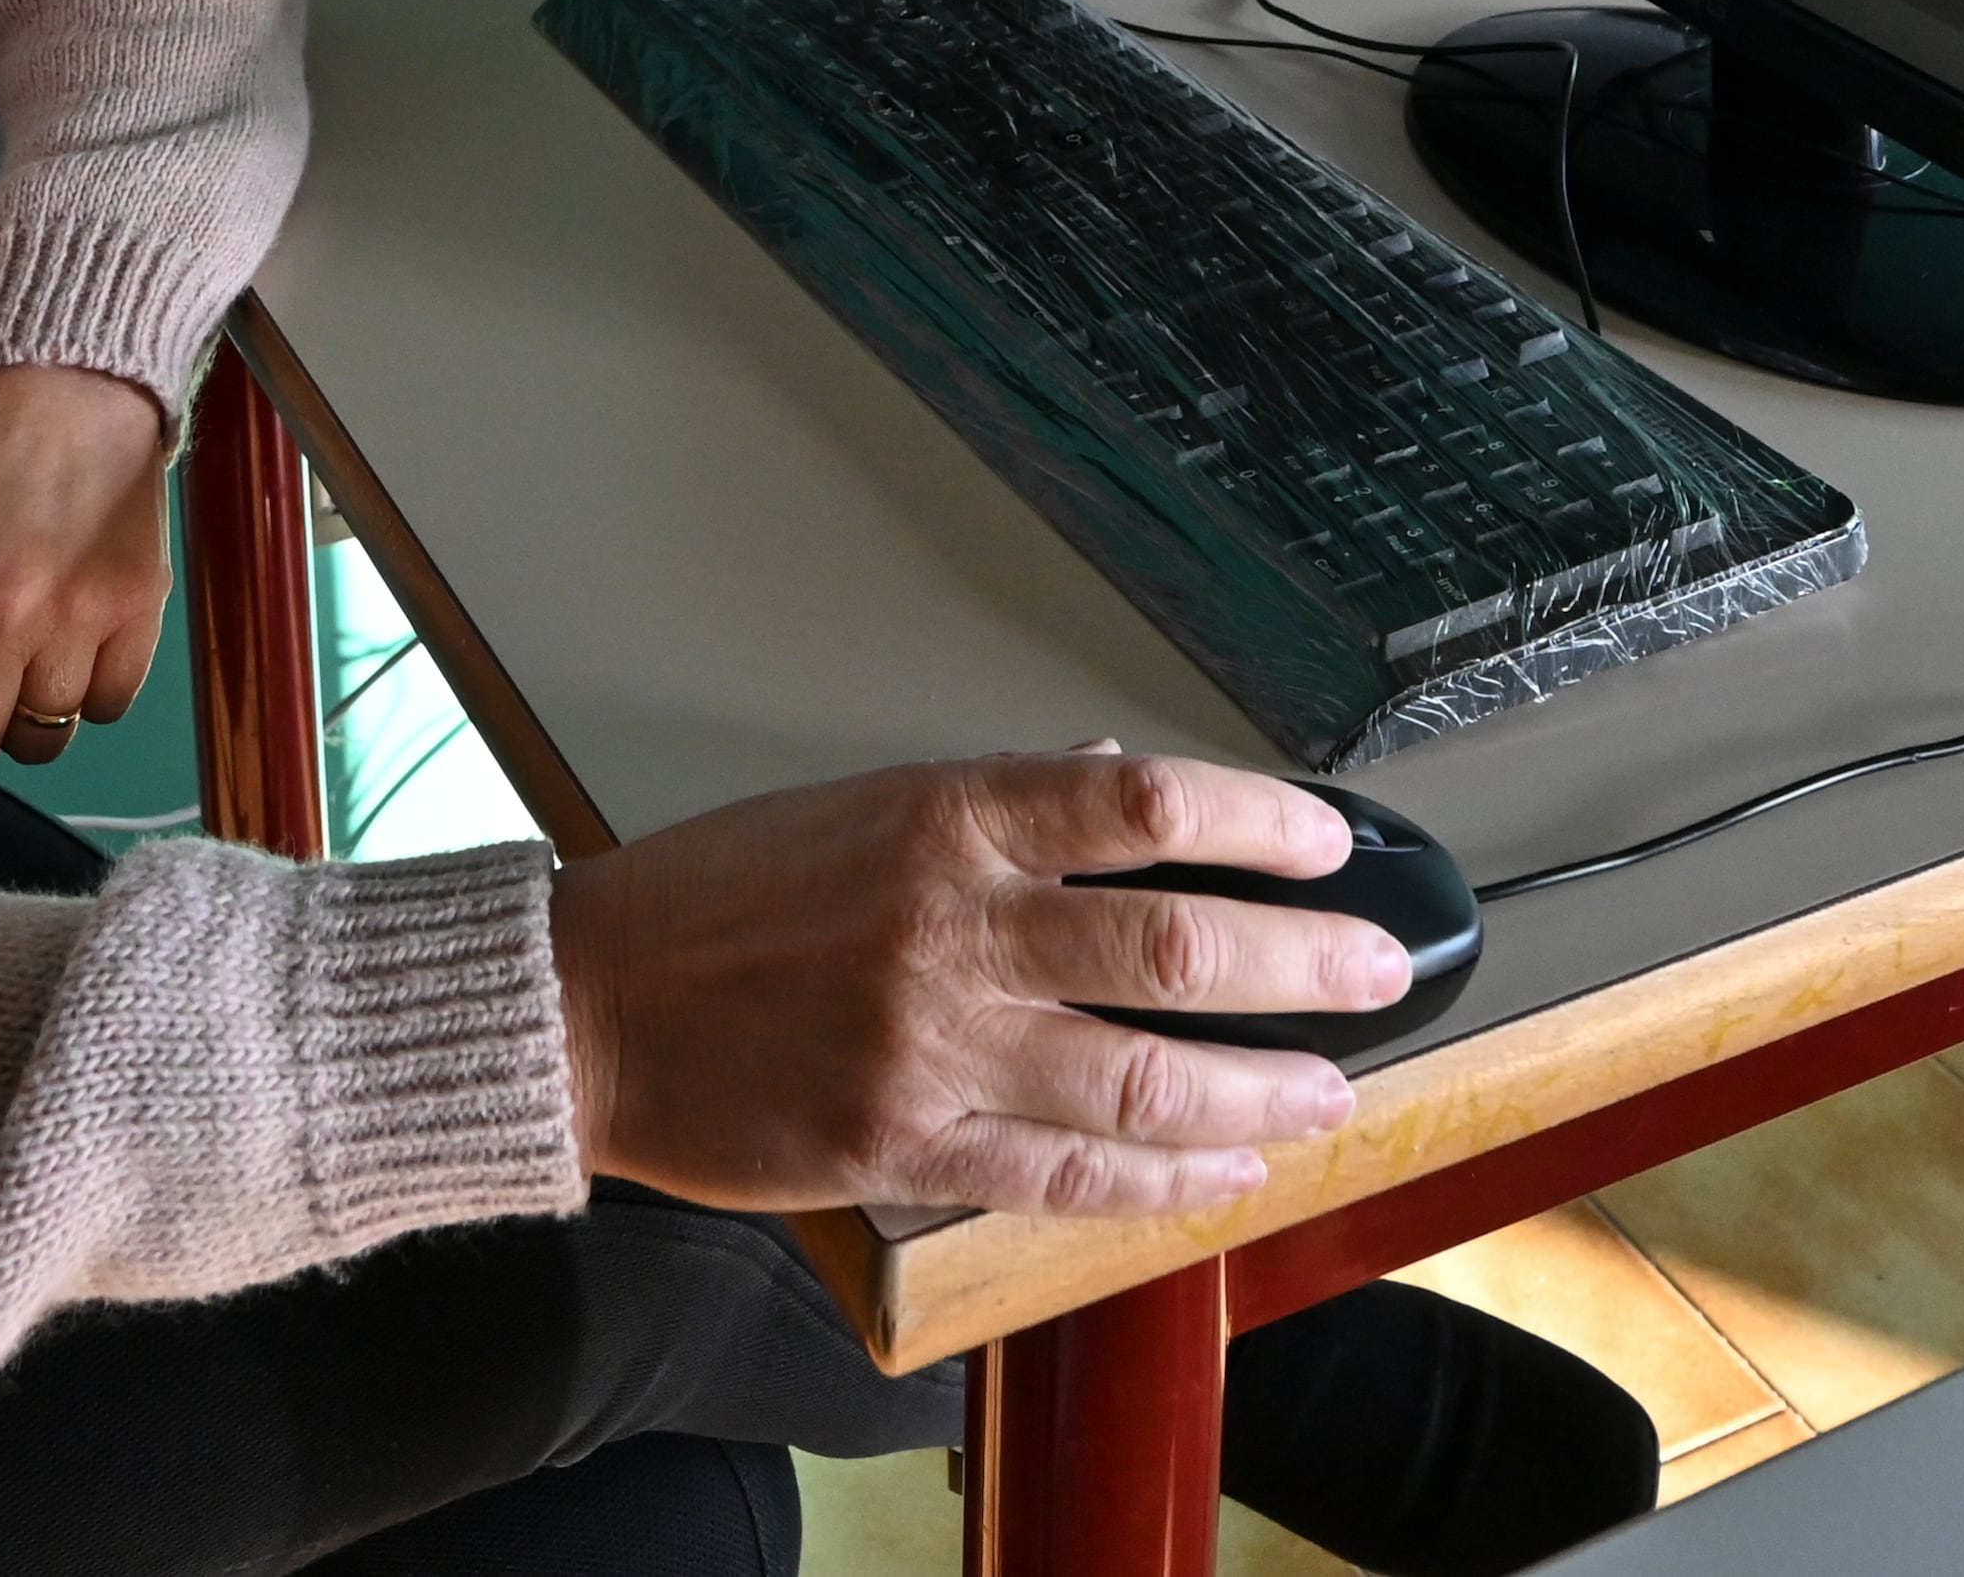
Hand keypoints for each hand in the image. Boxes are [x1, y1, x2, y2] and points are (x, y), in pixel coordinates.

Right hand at [546, 751, 1399, 1217]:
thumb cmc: (714, 899)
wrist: (587, 1005)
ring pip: (1143, 1079)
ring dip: (1260, 1092)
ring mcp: (933, 1050)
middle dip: (1303, 965)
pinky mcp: (907, 1148)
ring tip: (1326, 1093)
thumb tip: (1118, 784)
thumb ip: (999, 805)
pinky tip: (1218, 1170)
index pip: (1140, 806)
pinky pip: (1064, 1176)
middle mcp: (949, 930)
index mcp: (940, 823)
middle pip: (1174, 948)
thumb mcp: (858, 807)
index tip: (1326, 843)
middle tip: (1376, 970)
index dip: (1258, 823)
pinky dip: (1159, 1179)